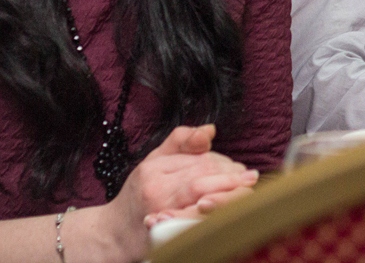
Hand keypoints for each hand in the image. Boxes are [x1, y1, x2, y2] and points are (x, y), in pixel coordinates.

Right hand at [98, 125, 258, 258]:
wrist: (113, 233)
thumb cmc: (138, 195)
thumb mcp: (155, 160)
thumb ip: (182, 140)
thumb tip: (210, 130)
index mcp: (153, 170)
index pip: (199, 160)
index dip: (224, 164)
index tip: (238, 168)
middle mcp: (154, 190)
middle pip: (202, 177)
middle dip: (230, 177)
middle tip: (249, 178)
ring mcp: (159, 214)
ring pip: (201, 196)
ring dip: (228, 192)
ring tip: (246, 189)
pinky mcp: (164, 235)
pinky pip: (196, 222)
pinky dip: (216, 213)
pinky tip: (229, 210)